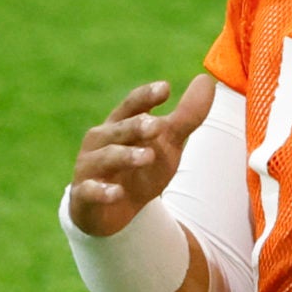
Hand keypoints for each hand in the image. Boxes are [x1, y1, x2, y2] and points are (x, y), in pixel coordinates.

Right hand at [68, 76, 216, 236]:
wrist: (114, 211)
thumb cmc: (140, 169)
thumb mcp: (167, 143)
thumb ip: (186, 115)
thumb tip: (206, 80)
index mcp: (119, 124)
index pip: (132, 105)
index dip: (146, 97)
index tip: (165, 89)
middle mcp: (101, 141)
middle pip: (118, 129)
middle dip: (135, 127)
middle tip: (157, 126)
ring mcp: (90, 167)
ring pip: (106, 157)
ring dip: (125, 156)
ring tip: (147, 157)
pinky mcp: (84, 194)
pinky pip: (90, 191)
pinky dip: (102, 191)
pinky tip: (117, 193)